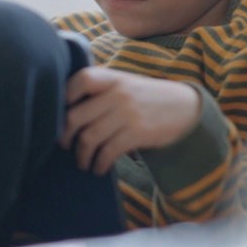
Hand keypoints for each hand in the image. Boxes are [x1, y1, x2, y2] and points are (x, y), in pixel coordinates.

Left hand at [61, 66, 200, 174]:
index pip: (81, 80)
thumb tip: (66, 110)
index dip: (65, 95)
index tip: (61, 111)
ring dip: (81, 156)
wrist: (185, 108)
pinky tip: (99, 168)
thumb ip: (100, 90)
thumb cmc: (145, 97)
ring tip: (83, 162)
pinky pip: (108, 152)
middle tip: (64, 145)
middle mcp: (117, 93)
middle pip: (76, 116)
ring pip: (89, 138)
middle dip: (65, 135)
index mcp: (112, 78)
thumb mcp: (125, 84)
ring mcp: (127, 113)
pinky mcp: (137, 133)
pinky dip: (99, 164)